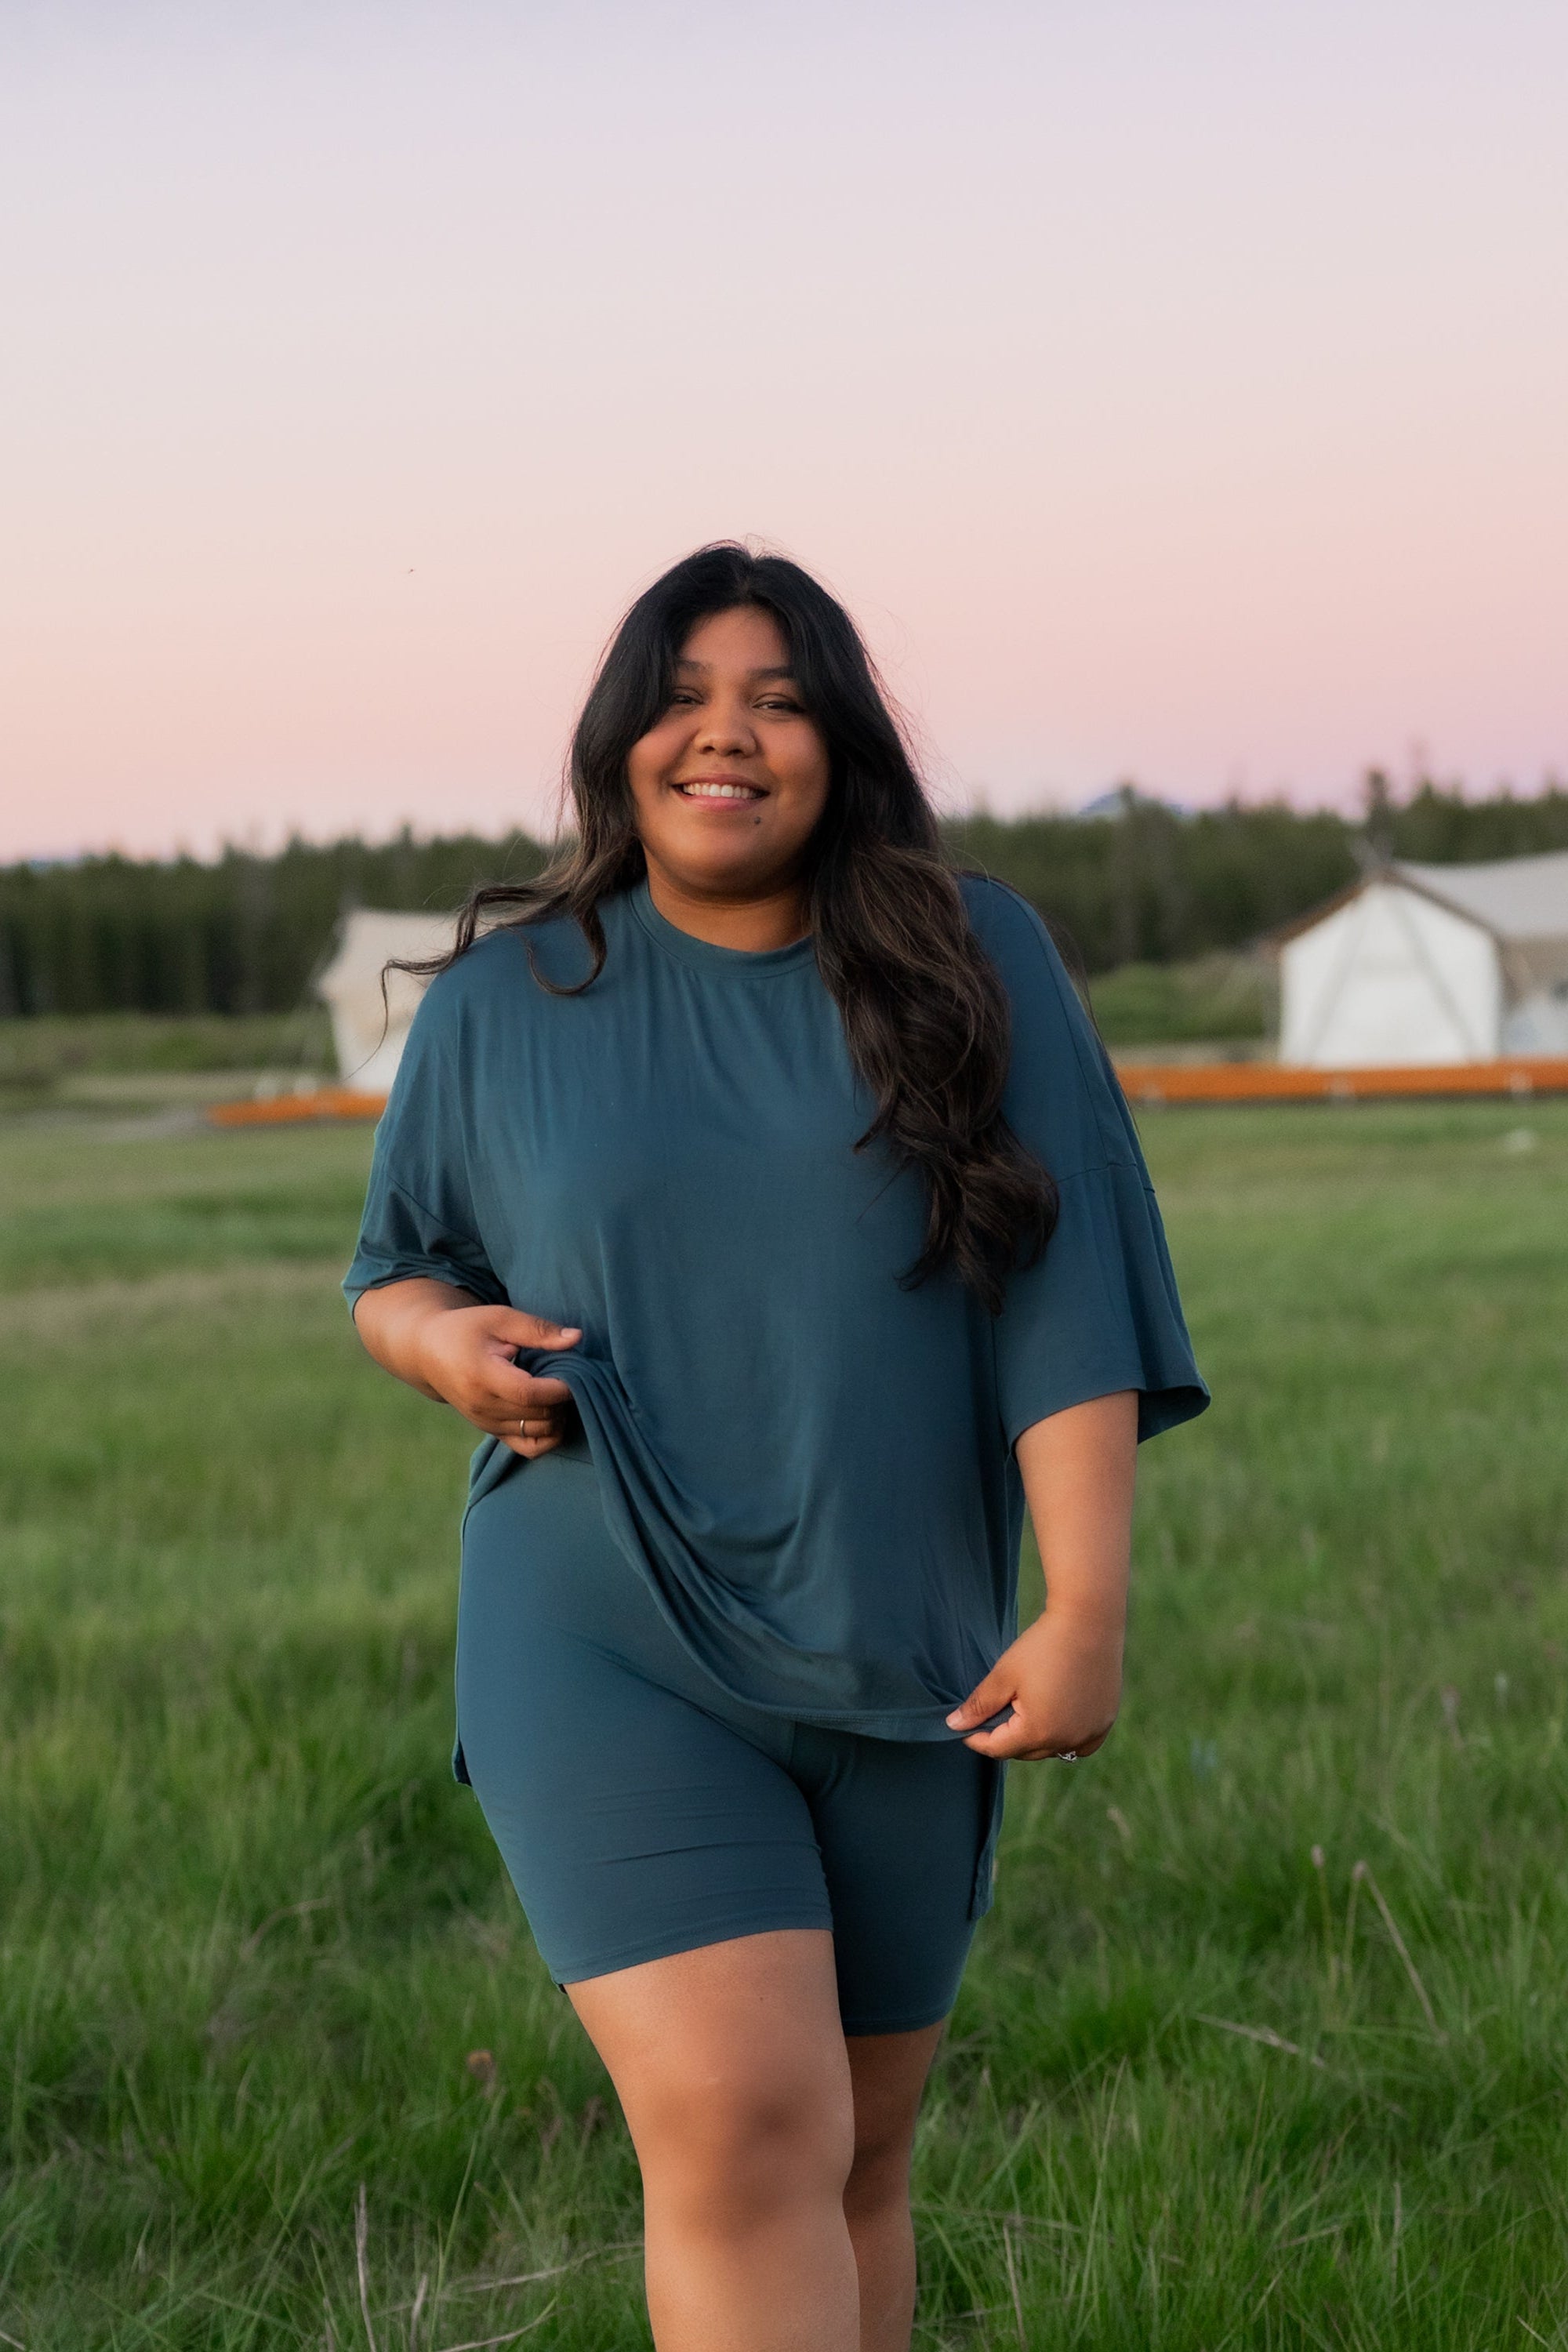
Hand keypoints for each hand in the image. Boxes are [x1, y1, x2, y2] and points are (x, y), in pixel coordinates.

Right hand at [412, 1305, 581, 1457]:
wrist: (429, 1354)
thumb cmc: (467, 1330)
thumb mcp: (500, 1319)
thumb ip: (538, 1330)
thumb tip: (576, 1338)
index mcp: (481, 1376)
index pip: (528, 1393)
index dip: (559, 1388)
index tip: (575, 1374)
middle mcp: (482, 1406)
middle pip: (537, 1415)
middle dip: (563, 1400)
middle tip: (572, 1378)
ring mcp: (486, 1423)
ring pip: (538, 1433)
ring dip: (559, 1416)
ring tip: (559, 1390)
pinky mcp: (491, 1432)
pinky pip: (529, 1448)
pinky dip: (549, 1436)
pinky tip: (552, 1412)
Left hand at [945, 1610, 1122, 1760]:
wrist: (1089, 1621)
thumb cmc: (1043, 1646)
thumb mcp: (1005, 1675)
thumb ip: (979, 1705)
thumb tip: (954, 1725)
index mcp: (1039, 1732)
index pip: (999, 1749)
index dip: (978, 1739)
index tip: (966, 1728)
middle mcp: (1067, 1740)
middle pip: (1026, 1751)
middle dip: (1007, 1738)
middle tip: (996, 1713)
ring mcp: (1090, 1733)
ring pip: (1053, 1749)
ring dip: (1036, 1739)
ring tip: (1026, 1711)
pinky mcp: (1105, 1722)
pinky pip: (1081, 1744)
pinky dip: (1066, 1738)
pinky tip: (1058, 1719)